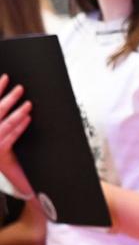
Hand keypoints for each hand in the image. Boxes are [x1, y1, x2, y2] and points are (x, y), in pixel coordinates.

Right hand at [0, 74, 34, 196]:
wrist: (3, 166)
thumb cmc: (2, 149)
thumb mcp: (2, 134)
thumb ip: (6, 118)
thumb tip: (7, 86)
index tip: (5, 77)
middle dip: (8, 98)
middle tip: (20, 87)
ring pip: (5, 123)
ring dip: (17, 112)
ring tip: (28, 103)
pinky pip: (10, 137)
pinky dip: (19, 127)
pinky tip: (27, 118)